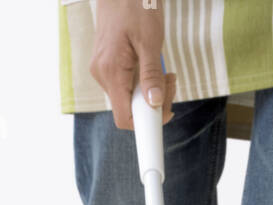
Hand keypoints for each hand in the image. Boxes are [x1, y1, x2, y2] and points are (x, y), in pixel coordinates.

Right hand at [90, 0, 176, 129]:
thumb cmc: (135, 5)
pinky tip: (150, 65)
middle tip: (170, 83)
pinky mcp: (107, 64)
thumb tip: (155, 104)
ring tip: (163, 71)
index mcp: (111, 71)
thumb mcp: (149, 41)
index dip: (146, 125)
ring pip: (128, 97)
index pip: (124, 118)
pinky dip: (141, 82)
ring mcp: (102, 69)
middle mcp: (102, 74)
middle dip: (153, 103)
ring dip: (149, 91)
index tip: (165, 114)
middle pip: (129, 109)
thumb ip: (151, 75)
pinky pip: (125, 84)